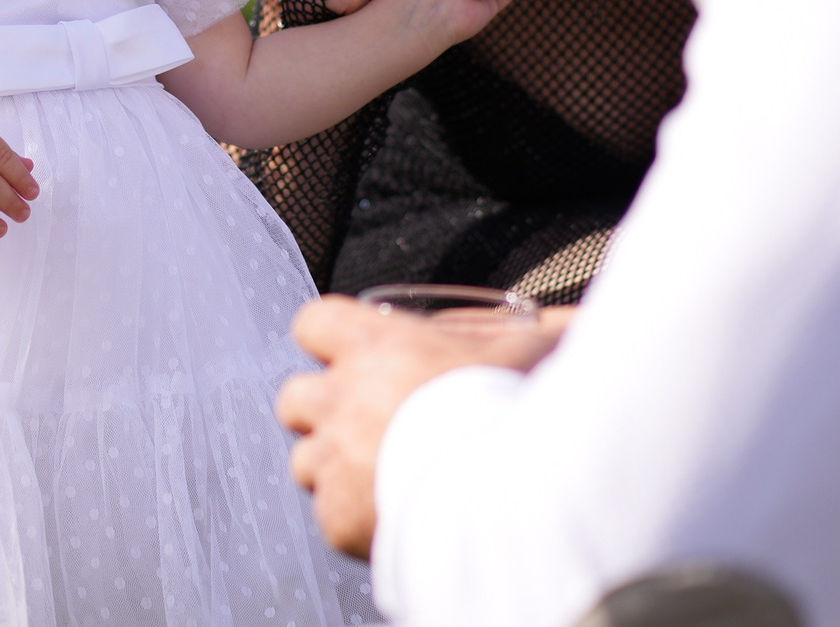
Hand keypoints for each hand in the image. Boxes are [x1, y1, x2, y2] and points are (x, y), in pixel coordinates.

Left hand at [276, 295, 566, 558]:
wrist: (519, 495)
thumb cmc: (525, 408)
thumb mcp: (531, 348)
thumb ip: (519, 332)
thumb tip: (546, 319)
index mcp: (374, 347)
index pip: (313, 323)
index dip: (331, 339)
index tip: (358, 356)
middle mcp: (341, 400)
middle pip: (294, 399)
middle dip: (324, 411)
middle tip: (370, 426)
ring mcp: (335, 462)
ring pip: (305, 462)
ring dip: (336, 469)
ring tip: (387, 480)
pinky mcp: (339, 518)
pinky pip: (330, 516)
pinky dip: (356, 520)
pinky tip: (400, 519)